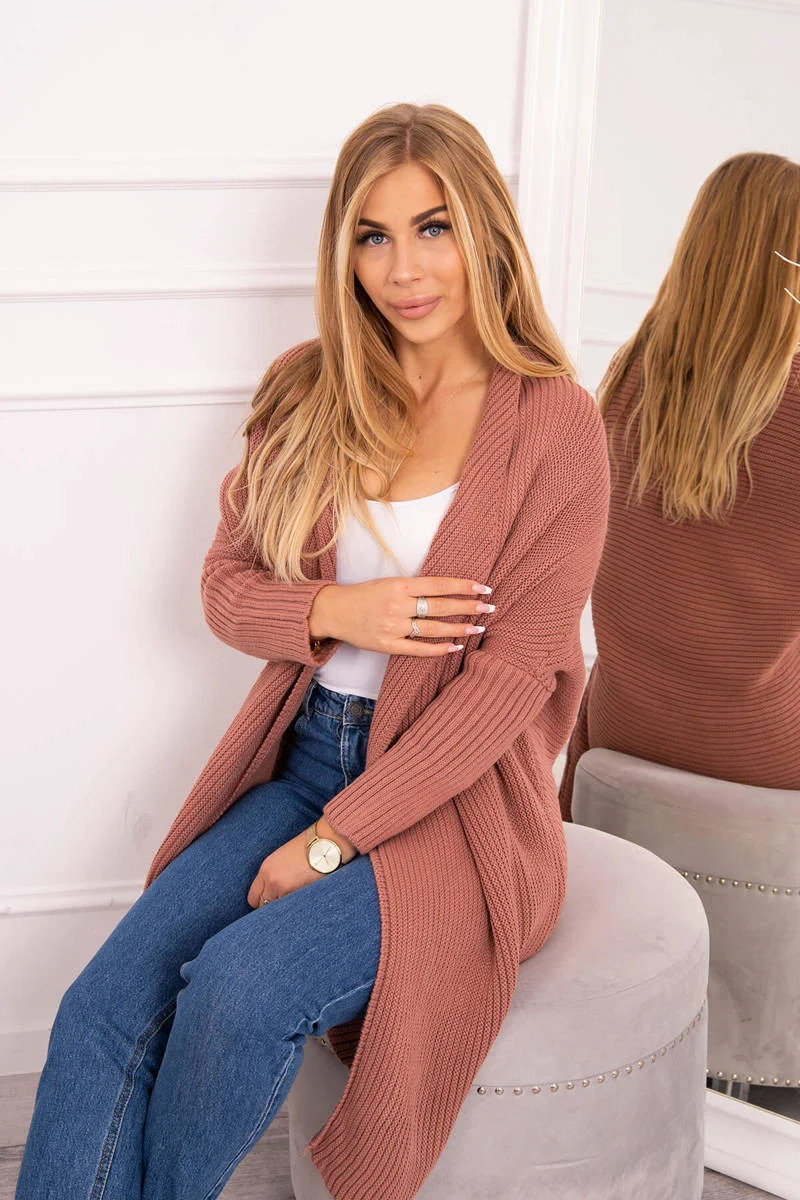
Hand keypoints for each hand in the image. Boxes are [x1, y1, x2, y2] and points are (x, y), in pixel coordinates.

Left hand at [247, 828, 322, 907]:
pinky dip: (295, 907)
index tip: (268, 901)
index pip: (253, 897)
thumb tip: (271, 891)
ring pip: (277, 910)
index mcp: (265, 870)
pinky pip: (291, 908)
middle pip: (263, 906)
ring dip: (284, 908)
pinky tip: (302, 901)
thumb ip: (273, 874)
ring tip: (293, 902)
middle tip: (281, 903)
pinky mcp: (299, 895)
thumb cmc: (307, 848)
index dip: (261, 901)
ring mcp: (284, 890)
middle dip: (270, 907)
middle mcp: (271, 881)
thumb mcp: (282, 857)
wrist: (324, 845)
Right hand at [310, 576, 494, 656]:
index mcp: (399, 585)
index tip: (483, 587)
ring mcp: (393, 627)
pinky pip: (418, 649)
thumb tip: (447, 590)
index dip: (463, 586)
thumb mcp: (388, 582)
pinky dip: (438, 648)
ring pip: (433, 628)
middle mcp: (397, 605)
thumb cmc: (364, 595)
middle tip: (489, 607)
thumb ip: (414, 587)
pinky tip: (455, 646)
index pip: (438, 585)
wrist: (334, 611)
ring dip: (458, 628)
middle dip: (468, 607)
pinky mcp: (388, 645)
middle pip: (440, 606)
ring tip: (477, 627)